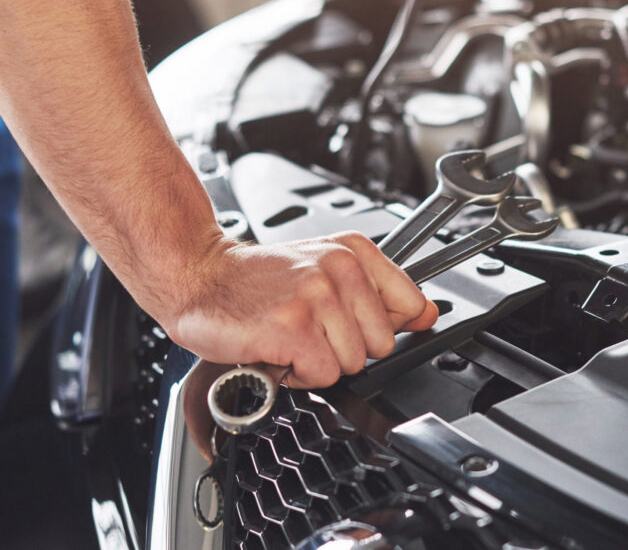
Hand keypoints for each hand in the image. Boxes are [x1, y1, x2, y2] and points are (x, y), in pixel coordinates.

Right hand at [164, 231, 437, 388]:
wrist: (199, 276)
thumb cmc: (257, 279)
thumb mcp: (325, 270)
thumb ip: (381, 293)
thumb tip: (428, 313)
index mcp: (353, 251)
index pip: (410, 304)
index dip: (380, 327)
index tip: (351, 323)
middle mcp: (339, 268)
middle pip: (382, 344)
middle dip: (345, 349)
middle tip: (309, 329)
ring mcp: (317, 296)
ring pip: (352, 364)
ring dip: (317, 362)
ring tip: (290, 337)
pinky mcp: (293, 326)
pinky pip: (323, 375)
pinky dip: (297, 375)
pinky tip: (277, 350)